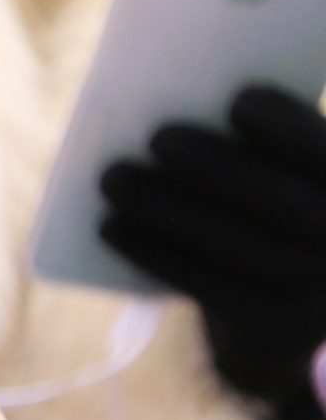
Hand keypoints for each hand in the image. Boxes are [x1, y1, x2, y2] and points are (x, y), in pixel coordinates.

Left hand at [101, 84, 325, 419]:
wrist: (290, 300)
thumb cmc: (272, 200)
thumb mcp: (281, 170)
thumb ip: (257, 145)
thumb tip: (185, 101)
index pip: (324, 151)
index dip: (290, 126)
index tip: (239, 100)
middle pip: (282, 204)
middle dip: (216, 168)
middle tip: (157, 137)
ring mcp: (316, 288)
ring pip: (240, 248)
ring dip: (169, 211)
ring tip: (116, 179)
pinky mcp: (272, 319)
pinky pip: (210, 286)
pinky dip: (157, 254)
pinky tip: (114, 227)